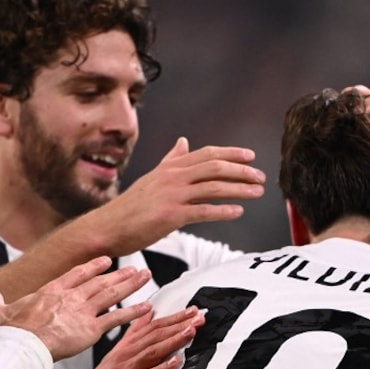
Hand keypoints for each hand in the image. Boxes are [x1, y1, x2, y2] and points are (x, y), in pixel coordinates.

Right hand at [0, 256, 152, 360]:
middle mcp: (71, 297)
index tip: (106, 261)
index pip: (76, 274)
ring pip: (111, 294)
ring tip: (145, 278)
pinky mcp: (90, 329)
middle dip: (120, 275)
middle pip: (100, 282)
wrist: (22, 345)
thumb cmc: (11, 332)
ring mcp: (82, 311)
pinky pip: (116, 319)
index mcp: (52, 291)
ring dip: (130, 286)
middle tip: (136, 269)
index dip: (92, 268)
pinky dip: (133, 313)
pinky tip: (146, 309)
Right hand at [68, 306, 204, 368]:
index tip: (192, 310)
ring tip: (190, 332)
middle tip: (198, 316)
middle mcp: (123, 355)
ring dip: (172, 340)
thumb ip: (133, 337)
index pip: (151, 326)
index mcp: (123, 347)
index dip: (173, 317)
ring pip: (151, 351)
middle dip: (178, 324)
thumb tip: (149, 315)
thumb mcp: (117, 357)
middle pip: (154, 334)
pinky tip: (175, 363)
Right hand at [85, 137, 265, 255]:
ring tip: (257, 192)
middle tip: (260, 176)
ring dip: (239, 189)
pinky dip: (223, 210)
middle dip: (241, 171)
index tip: (250, 156)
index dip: (230, 153)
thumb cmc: (131, 207)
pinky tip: (238, 211)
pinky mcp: (170, 215)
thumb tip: (183, 141)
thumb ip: (170, 160)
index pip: (206, 154)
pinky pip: (203, 211)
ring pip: (213, 187)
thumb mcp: (152, 178)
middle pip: (214, 167)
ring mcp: (172, 195)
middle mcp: (172, 177)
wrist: (108, 226)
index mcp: (170, 167)